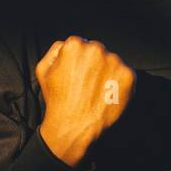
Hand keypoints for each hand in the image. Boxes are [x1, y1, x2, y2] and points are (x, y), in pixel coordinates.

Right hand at [35, 36, 135, 166]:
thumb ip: (54, 51)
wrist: (74, 126)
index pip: (80, 44)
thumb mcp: (43, 71)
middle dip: (94, 64)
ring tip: (96, 92)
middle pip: (97, 51)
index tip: (77, 74)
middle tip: (86, 84)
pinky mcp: (128, 76)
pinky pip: (125, 75)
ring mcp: (114, 62)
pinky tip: (107, 95)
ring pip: (112, 62)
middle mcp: (96, 49)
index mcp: (75, 45)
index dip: (78, 60)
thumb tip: (66, 45)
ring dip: (107, 73)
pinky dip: (119, 84)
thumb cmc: (58, 101)